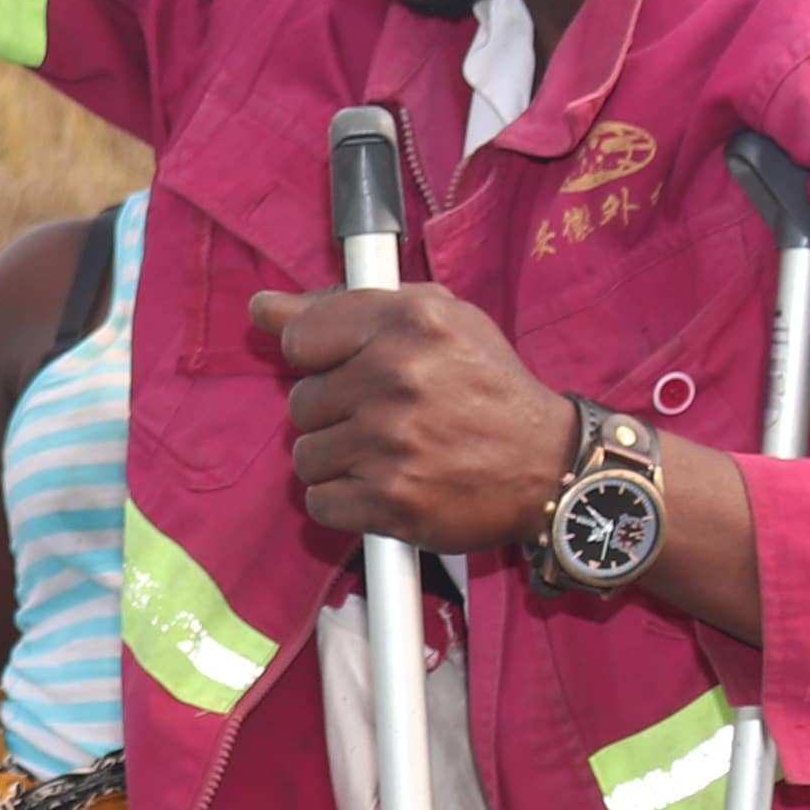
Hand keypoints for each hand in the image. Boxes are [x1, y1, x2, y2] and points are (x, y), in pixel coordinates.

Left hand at [253, 283, 576, 551]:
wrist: (546, 467)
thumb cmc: (487, 389)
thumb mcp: (437, 321)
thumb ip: (346, 307)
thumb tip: (263, 309)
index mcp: (410, 321)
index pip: (302, 337)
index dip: (318, 359)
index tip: (343, 370)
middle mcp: (398, 377)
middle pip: (301, 402)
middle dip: (336, 413)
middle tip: (386, 418)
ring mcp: (392, 442)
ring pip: (306, 456)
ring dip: (339, 460)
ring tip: (388, 454)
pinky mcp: (391, 501)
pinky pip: (319, 502)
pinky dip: (345, 502)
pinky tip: (385, 487)